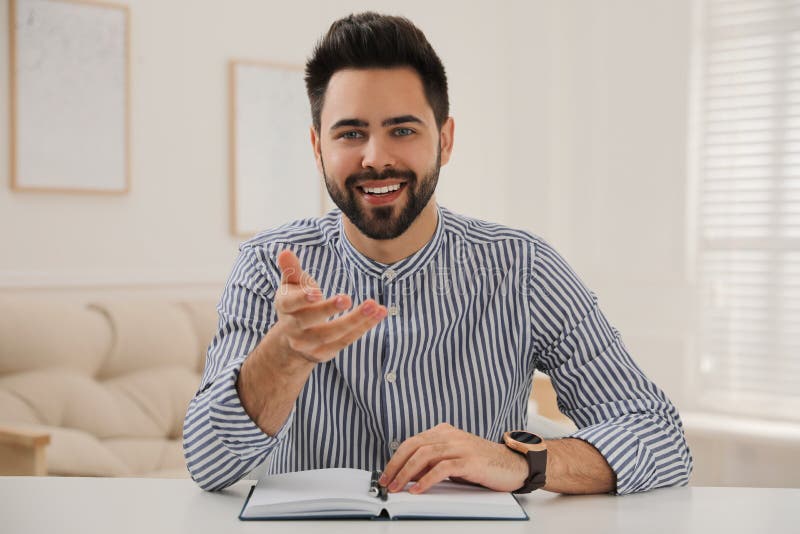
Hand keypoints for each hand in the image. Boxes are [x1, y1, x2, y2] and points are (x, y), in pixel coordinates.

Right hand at [271, 250, 386, 363]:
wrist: (291, 341)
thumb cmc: (295, 304)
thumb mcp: (290, 286)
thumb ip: (291, 270)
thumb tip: (285, 252)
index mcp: (285, 308)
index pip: (290, 304)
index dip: (302, 299)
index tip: (316, 292)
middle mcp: (294, 329)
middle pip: (310, 320)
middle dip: (328, 310)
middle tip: (347, 298)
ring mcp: (309, 344)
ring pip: (333, 333)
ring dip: (355, 320)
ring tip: (374, 305)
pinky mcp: (325, 352)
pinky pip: (347, 340)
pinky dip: (364, 326)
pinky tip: (380, 312)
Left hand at [378, 423, 527, 493]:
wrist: (513, 464)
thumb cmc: (483, 463)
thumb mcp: (454, 458)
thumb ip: (433, 461)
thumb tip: (407, 474)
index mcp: (444, 431)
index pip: (412, 441)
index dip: (396, 458)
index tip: (386, 474)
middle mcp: (450, 435)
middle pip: (415, 446)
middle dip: (396, 465)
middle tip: (386, 481)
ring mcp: (460, 446)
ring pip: (425, 455)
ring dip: (407, 472)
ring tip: (398, 487)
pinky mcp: (470, 460)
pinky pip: (443, 468)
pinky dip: (427, 479)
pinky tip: (418, 489)